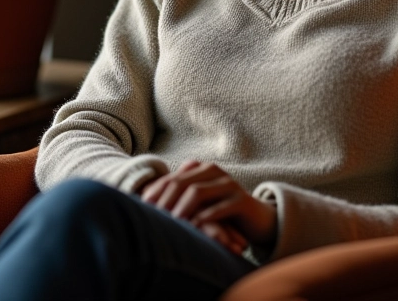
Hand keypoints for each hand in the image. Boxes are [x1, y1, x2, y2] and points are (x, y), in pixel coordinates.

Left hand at [140, 160, 276, 248]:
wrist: (258, 219)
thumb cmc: (221, 212)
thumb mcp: (200, 204)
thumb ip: (179, 198)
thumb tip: (143, 204)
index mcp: (201, 169)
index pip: (171, 178)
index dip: (155, 192)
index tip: (140, 208)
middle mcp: (213, 172)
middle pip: (182, 182)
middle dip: (165, 200)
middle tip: (151, 218)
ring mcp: (228, 184)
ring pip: (198, 192)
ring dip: (181, 209)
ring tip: (170, 224)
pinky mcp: (241, 200)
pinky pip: (220, 208)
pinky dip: (204, 218)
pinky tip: (194, 228)